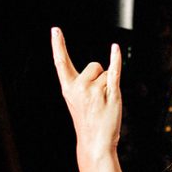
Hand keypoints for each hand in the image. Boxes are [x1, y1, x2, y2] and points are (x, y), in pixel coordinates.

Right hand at [51, 28, 122, 158]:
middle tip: (97, 98)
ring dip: (108, 84)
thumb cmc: (88, 120)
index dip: (58, 45)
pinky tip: (115, 49)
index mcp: (68, 88)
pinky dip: (116, 59)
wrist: (95, 142)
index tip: (55, 30)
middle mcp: (79, 87)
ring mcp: (95, 90)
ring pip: (106, 72)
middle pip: (94, 65)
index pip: (61, 62)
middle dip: (99, 76)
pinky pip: (114, 71)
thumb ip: (80, 83)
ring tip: (104, 102)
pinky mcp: (111, 93)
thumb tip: (98, 66)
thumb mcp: (76, 101)